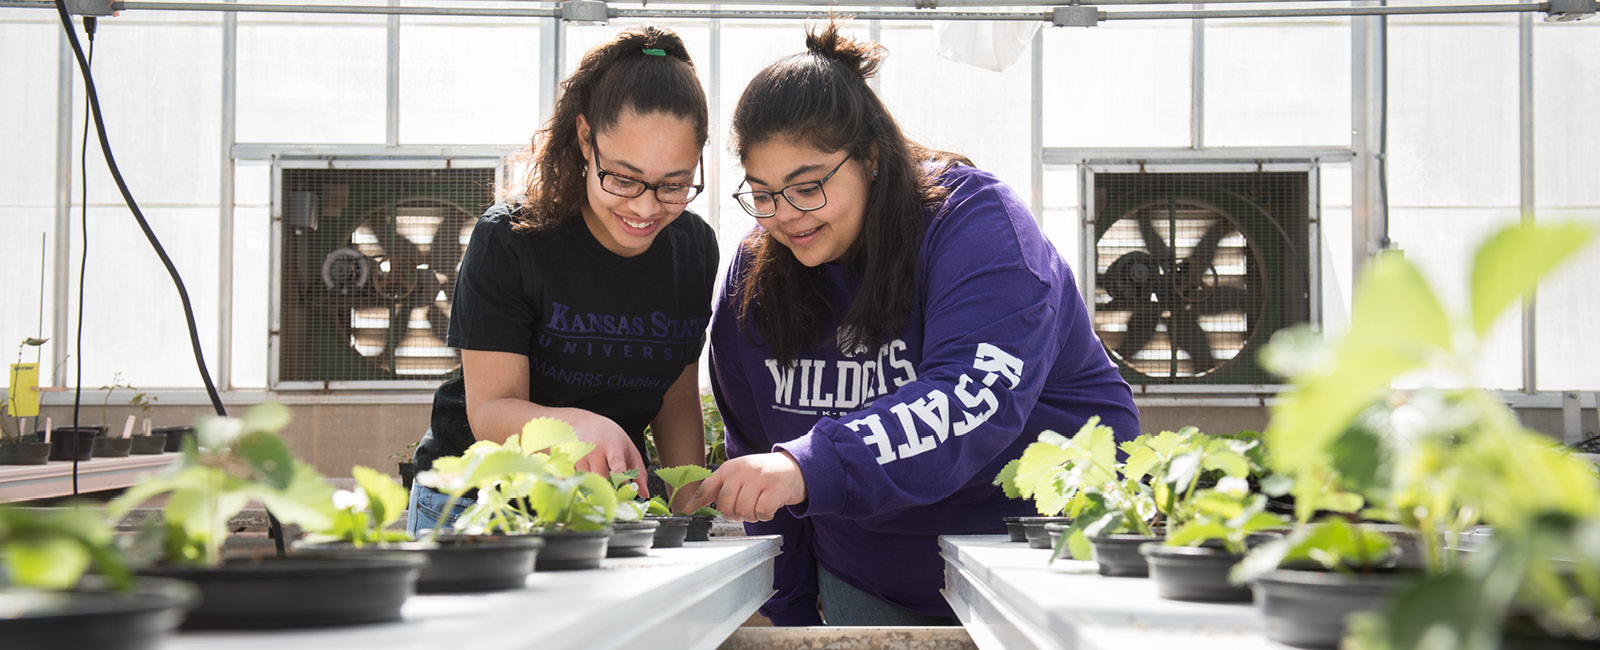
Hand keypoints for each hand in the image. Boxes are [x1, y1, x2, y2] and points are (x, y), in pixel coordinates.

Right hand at [568, 411, 648, 498]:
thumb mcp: (628, 449)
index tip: (625, 484)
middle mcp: (595, 450)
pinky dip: (585, 478)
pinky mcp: (569, 463)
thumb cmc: (610, 437)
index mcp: (613, 446)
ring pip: (590, 481)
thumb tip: (645, 494)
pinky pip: (579, 479)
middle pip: (602, 478)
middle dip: (609, 484)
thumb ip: (638, 472)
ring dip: (596, 480)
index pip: (616, 463)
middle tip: (613, 480)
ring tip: (599, 466)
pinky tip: (587, 466)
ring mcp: (580, 456)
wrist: (583, 423)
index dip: (620, 475)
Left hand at [681, 451, 805, 521]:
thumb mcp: (740, 474)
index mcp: (730, 468)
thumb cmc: (765, 474)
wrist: (796, 466)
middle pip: (726, 506)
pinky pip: (762, 512)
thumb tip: (692, 505)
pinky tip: (770, 507)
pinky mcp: (775, 489)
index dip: (695, 502)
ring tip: (760, 505)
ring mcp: (759, 478)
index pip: (707, 486)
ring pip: (744, 511)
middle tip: (747, 508)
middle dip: (735, 514)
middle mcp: (742, 471)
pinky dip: (766, 515)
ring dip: (753, 515)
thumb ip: (719, 487)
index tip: (686, 512)